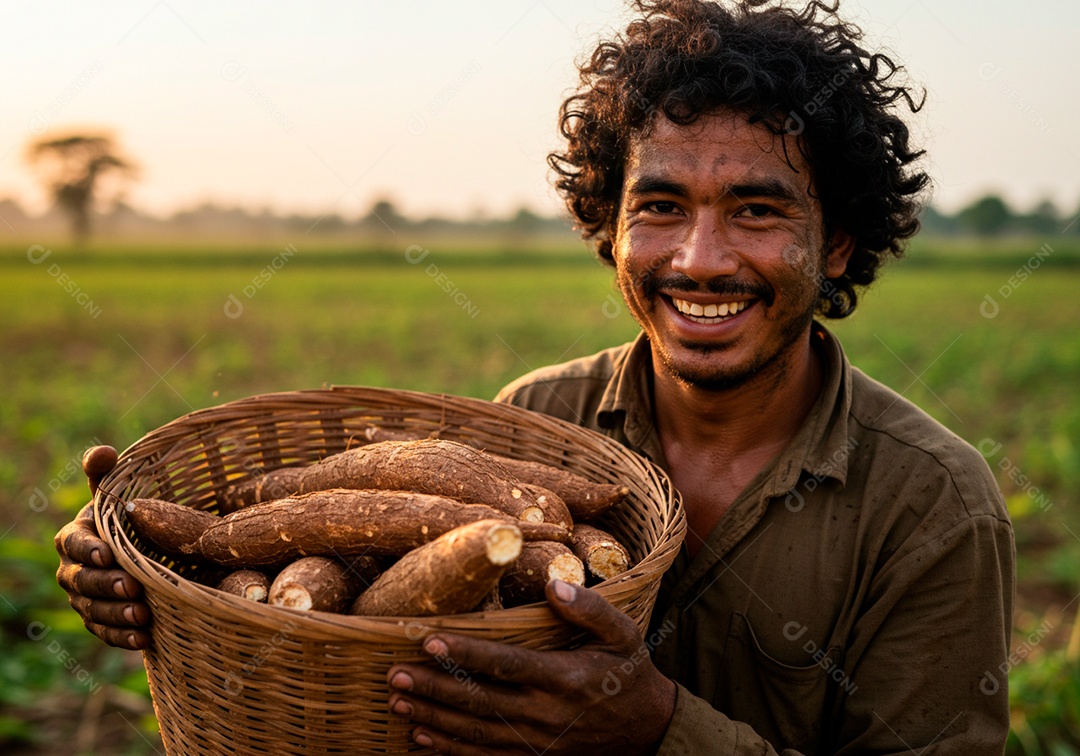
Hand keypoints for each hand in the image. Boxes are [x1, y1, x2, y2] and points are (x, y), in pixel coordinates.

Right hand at [54, 445, 150, 649]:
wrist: (139, 552)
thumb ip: (106, 475)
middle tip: (134, 588)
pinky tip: (144, 639)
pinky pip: (105, 632)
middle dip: (106, 586)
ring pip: (93, 610)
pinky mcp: (99, 621)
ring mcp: (83, 599)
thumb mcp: (117, 495)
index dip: (87, 549)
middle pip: (83, 581)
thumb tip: (103, 452)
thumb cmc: (126, 518)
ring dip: (116, 615)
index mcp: (73, 537)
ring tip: (143, 615)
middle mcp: (72, 570)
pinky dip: (122, 637)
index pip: (72, 543)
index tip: (108, 553)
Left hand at [386, 580, 675, 754]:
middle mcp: (546, 714)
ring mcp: (537, 741)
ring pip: (475, 732)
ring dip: (433, 716)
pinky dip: (449, 749)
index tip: (430, 641)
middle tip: (395, 673)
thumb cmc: (629, 673)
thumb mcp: (623, 634)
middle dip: (435, 688)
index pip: (506, 665)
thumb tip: (553, 585)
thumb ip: (591, 608)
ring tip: (398, 699)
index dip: (467, 655)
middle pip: (480, 702)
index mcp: (565, 678)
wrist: (648, 730)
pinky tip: (420, 736)